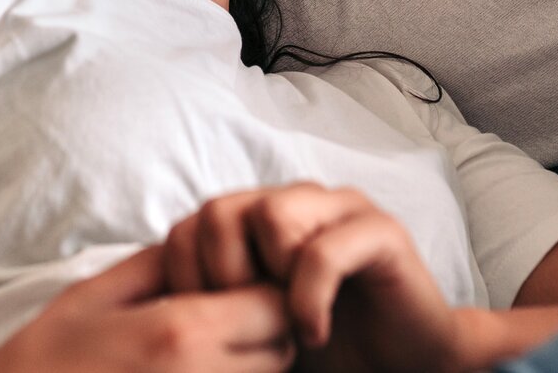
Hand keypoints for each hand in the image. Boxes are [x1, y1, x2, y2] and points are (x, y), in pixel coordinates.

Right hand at [0, 246, 292, 372]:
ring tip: (200, 354)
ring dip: (250, 365)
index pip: (276, 305)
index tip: (237, 291)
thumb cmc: (42, 362)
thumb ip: (156, 263)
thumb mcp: (92, 296)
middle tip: (223, 325)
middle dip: (265, 334)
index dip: (263, 293)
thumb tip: (203, 238)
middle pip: (281, 351)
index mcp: (180, 332)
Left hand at [162, 184, 460, 372]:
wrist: (401, 365)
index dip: (187, 284)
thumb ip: (215, 303)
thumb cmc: (322, 350)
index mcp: (257, 220)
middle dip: (223, 281)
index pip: (188, 227)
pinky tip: (315, 334)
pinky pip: (324, 251)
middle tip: (245, 329)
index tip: (209, 331)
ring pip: (271, 214)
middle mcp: (295, 202)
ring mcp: (340, 209)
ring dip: (270, 283)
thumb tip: (156, 318)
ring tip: (284, 327)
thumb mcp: (252, 327)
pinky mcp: (381, 231)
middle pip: (219, 211)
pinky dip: (310, 300)